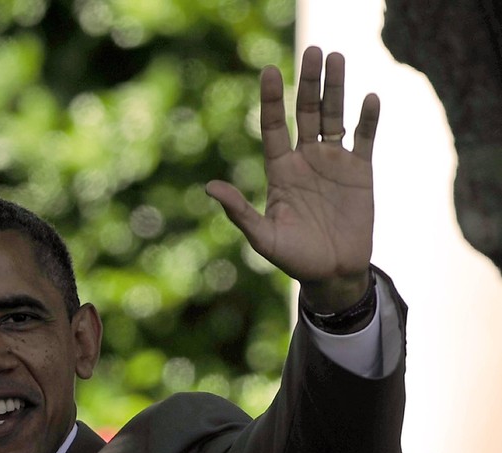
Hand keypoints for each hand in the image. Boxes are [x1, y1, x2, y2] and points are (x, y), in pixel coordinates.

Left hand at [205, 46, 379, 312]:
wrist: (332, 274)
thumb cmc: (294, 259)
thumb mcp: (263, 237)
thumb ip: (239, 212)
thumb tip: (209, 188)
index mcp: (280, 171)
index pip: (274, 127)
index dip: (273, 101)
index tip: (269, 71)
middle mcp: (305, 160)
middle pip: (306, 113)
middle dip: (309, 83)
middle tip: (313, 51)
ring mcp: (333, 163)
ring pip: (335, 117)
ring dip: (336, 89)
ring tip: (337, 57)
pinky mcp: (360, 172)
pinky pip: (364, 139)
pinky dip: (367, 119)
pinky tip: (369, 98)